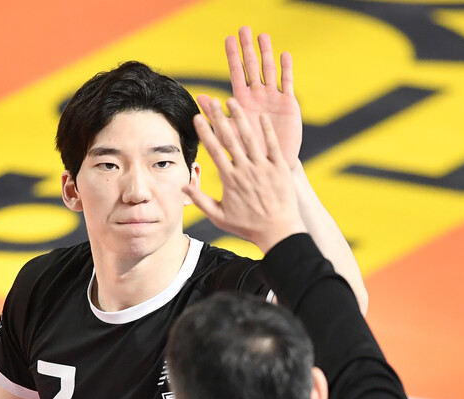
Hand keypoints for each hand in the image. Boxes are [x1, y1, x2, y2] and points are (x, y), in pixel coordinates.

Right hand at [183, 98, 305, 253]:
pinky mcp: (280, 168)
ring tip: (233, 102)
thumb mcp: (220, 217)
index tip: (197, 117)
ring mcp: (263, 168)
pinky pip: (273, 145)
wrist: (278, 231)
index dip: (205, 132)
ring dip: (240, 118)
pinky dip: (267, 130)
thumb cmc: (248, 227)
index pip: (214, 150)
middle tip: (211, 101)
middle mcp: (245, 170)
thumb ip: (201, 200)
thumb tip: (183, 186)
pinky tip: (261, 116)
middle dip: (219, 117)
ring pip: (250, 138)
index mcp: (230, 180)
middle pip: (229, 139)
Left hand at [197, 27, 301, 166]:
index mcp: (241, 102)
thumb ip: (216, 115)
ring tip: (263, 36)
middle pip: (252, 67)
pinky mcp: (288, 105)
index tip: (229, 39)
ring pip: (269, 71)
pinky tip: (284, 55)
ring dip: (266, 53)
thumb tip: (200, 99)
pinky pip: (287, 83)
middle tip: (244, 29)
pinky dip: (286, 69)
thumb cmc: (247, 154)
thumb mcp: (229, 134)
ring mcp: (273, 99)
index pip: (236, 74)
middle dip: (248, 49)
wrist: (269, 168)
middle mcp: (257, 97)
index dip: (233, 57)